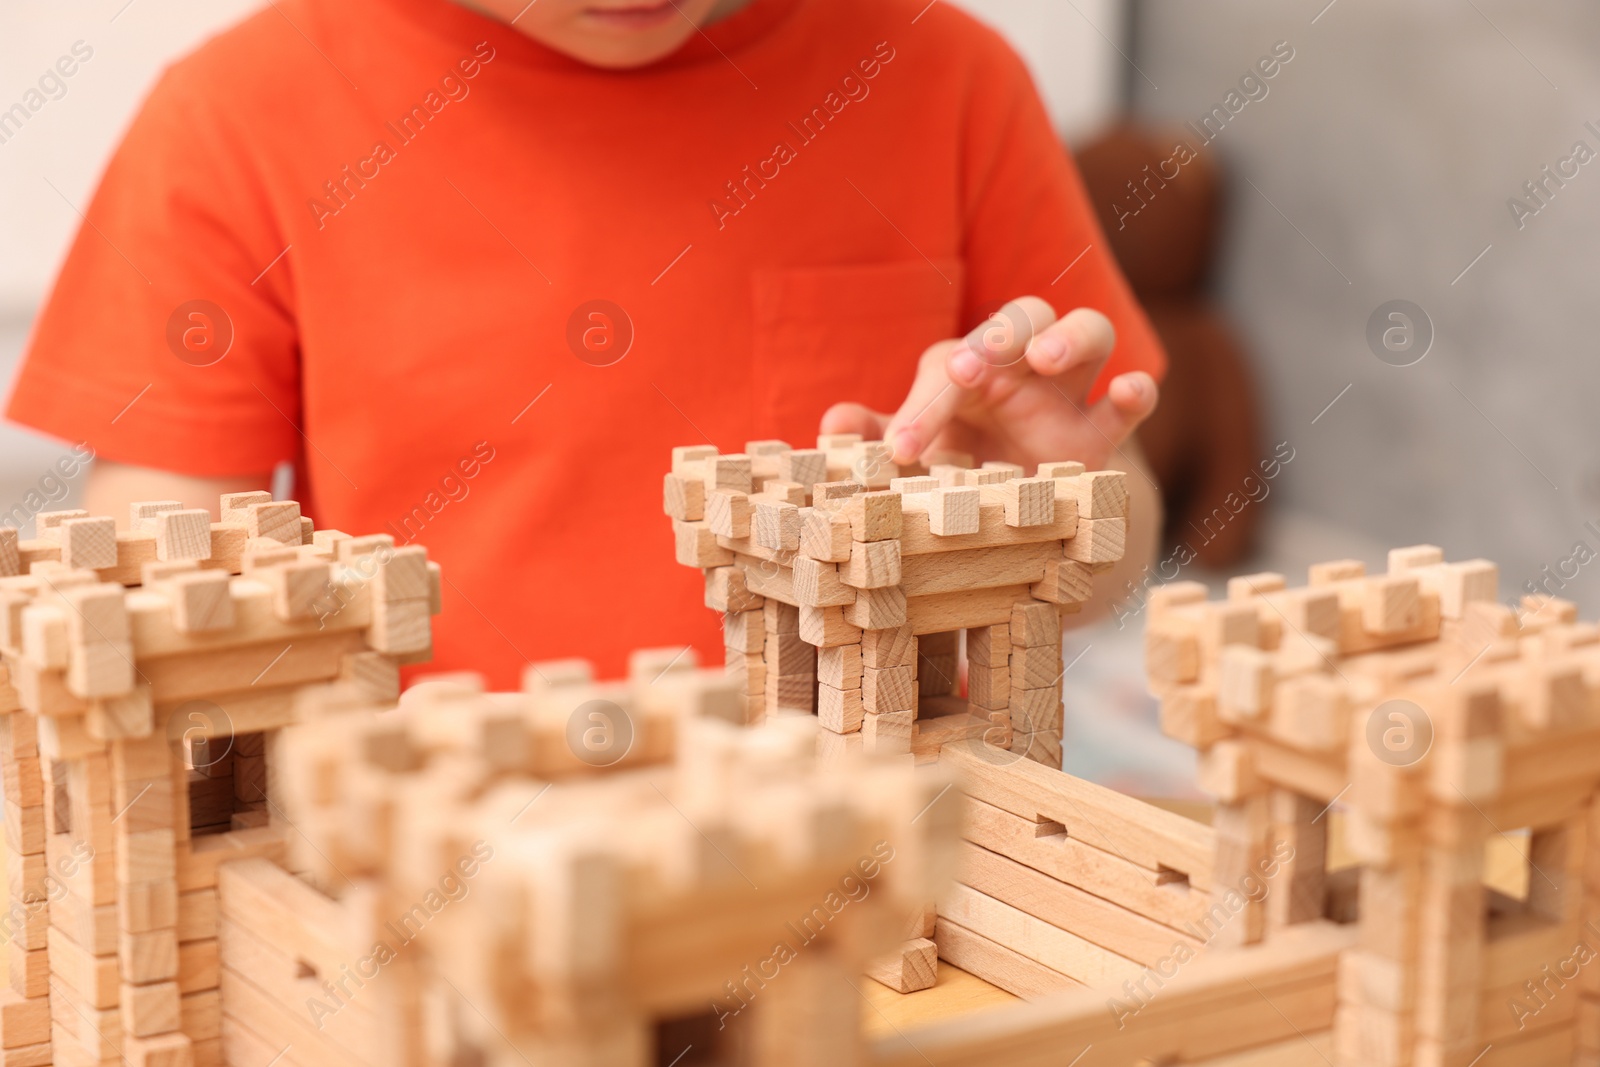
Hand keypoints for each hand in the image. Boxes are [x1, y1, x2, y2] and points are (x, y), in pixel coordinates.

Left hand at [820, 296, 1157, 471]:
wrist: (1009, 517)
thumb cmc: (953, 468)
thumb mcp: (914, 455)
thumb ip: (877, 436)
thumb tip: (832, 422)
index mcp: (970, 366)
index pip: (951, 363)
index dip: (924, 404)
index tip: (902, 450)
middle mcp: (1022, 367)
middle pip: (1024, 316)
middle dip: (997, 336)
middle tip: (969, 369)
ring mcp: (1068, 394)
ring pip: (1089, 330)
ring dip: (1068, 336)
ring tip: (1045, 359)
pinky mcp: (1103, 433)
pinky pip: (1132, 400)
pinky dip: (1136, 390)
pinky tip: (1128, 390)